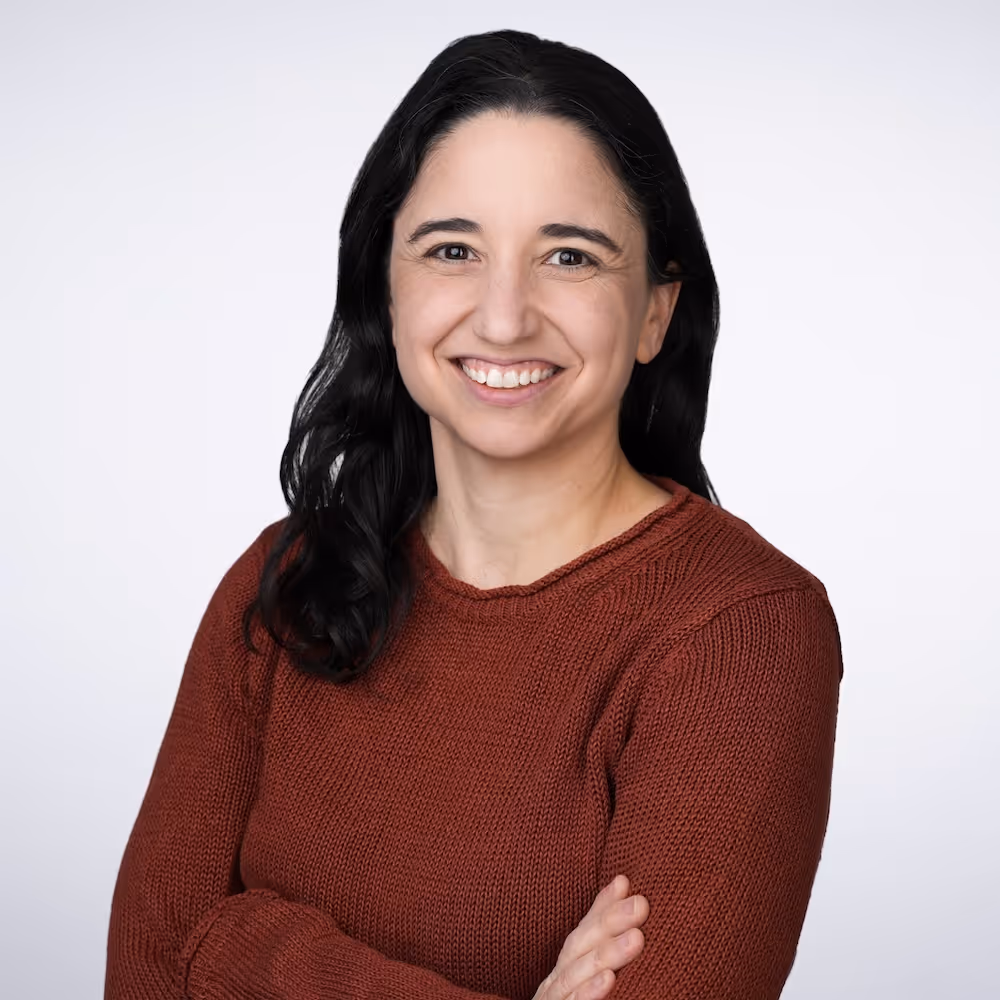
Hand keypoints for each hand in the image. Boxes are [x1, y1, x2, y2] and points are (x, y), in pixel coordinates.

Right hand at [532, 875, 648, 999]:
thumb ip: (605, 944)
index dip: (604, 905)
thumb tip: (624, 892)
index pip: (585, 929)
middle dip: (610, 921)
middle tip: (641, 904)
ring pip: (576, 971)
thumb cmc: (576, 999)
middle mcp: (557, 977)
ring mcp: (554, 997)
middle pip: (580, 943)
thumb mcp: (590, 973)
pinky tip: (609, 979)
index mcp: (568, 966)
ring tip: (637, 938)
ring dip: (607, 953)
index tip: (625, 882)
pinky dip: (588, 991)